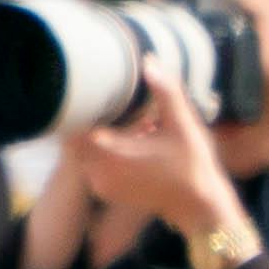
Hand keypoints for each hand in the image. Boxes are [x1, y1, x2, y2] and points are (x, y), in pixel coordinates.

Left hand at [60, 66, 239, 251]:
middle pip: (74, 138)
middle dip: (90, 121)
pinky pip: (91, 164)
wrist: (197, 205)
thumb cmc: (192, 164)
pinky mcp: (103, 190)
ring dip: (97, 137)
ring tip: (130, 128)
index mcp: (110, 153)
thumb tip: (149, 62)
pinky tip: (132, 144)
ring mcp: (98, 184)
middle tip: (109, 105)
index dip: (74, 109)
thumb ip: (166, 93)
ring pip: (83, 151)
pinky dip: (103, 152)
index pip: (71, 127)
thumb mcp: (182, 125)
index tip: (81, 93)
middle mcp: (98, 171)